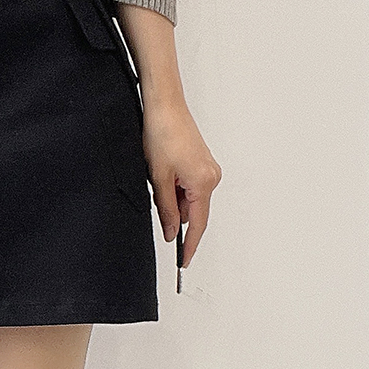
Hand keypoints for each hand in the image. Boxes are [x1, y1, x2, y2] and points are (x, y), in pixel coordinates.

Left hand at [141, 100, 221, 268]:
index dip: (189, 245)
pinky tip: (162, 174)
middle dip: (175, 214)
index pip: (198, 224)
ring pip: (190, 198)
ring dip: (173, 198)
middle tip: (156, 201)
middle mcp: (212, 177)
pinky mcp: (202, 162)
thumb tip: (172, 232)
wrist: (165, 106)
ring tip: (156, 175)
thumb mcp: (158, 178)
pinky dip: (176, 188)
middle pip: (194, 211)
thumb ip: (166, 209)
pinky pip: (190, 186)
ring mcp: (208, 169)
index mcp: (203, 183)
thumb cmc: (161, 135)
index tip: (183, 262)